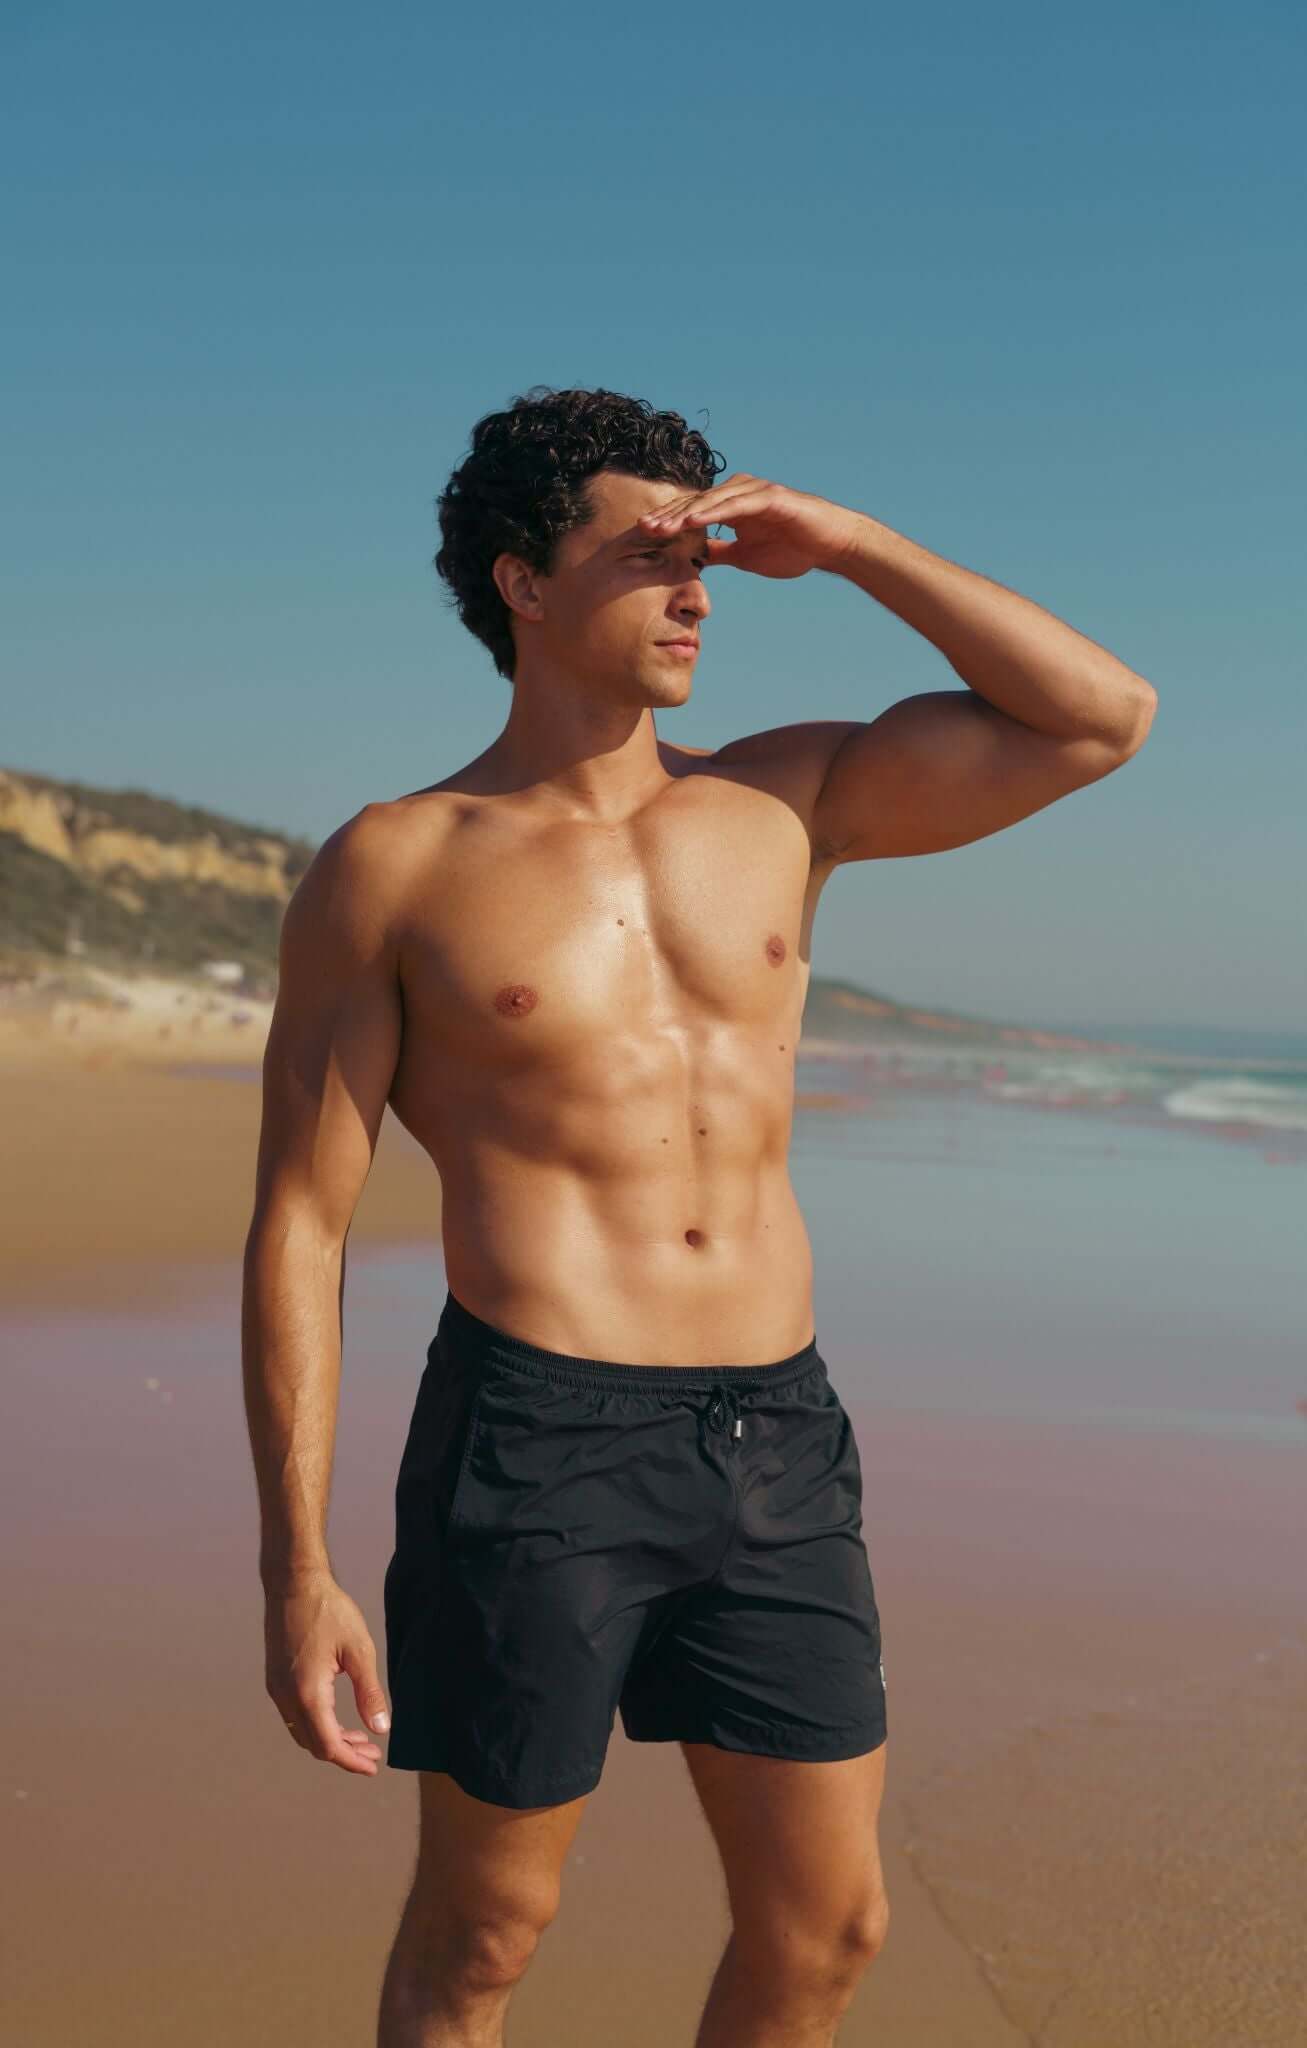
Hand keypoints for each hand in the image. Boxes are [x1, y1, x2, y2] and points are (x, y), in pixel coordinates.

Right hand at [264, 1570, 390, 1775]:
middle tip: (372, 1754)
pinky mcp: (275, 1679)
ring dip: (329, 1739)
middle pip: (314, 1744)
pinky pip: (294, 1716)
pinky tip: (337, 1717)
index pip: (328, 1745)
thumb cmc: (329, 1611)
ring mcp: (277, 1689)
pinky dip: (316, 1724)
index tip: (373, 1766)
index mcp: (307, 1694)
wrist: (294, 1583)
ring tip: (360, 1738)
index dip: (351, 1761)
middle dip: (344, 1753)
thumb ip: (369, 1693)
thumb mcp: (359, 1650)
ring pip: (302, 1732)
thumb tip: (381, 1729)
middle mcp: (286, 1697)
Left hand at [638, 473, 860, 580]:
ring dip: (683, 514)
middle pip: (694, 503)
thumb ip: (721, 552)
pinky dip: (712, 512)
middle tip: (641, 528)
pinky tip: (692, 520)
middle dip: (667, 516)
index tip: (642, 535)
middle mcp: (738, 494)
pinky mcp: (769, 497)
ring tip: (660, 527)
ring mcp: (753, 492)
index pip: (692, 513)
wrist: (829, 545)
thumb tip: (696, 557)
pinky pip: (735, 505)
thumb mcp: (745, 556)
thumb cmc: (792, 548)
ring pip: (710, 502)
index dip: (667, 523)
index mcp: (730, 507)